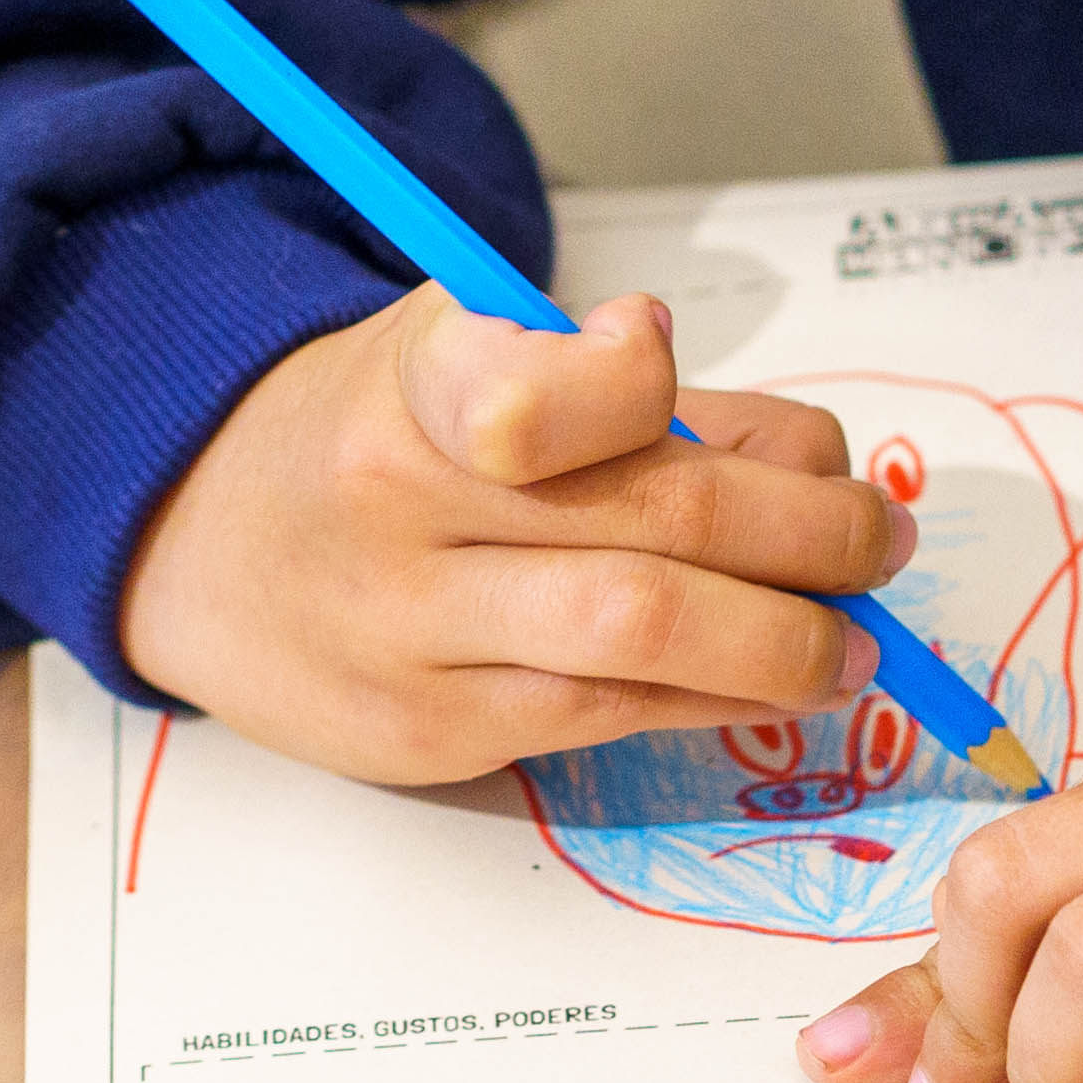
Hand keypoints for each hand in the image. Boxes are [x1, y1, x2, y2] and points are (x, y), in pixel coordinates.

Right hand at [121, 284, 913, 788]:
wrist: (203, 547)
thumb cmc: (376, 433)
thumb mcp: (463, 345)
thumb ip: (621, 385)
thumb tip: (806, 458)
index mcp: (412, 387)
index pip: (538, 393)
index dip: (640, 383)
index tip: (684, 375)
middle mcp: (401, 512)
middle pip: (654, 528)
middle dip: (810, 538)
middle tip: (879, 540)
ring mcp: (411, 637)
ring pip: (644, 644)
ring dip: (788, 644)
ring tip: (855, 637)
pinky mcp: (429, 737)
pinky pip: (608, 721)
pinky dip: (716, 700)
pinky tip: (767, 680)